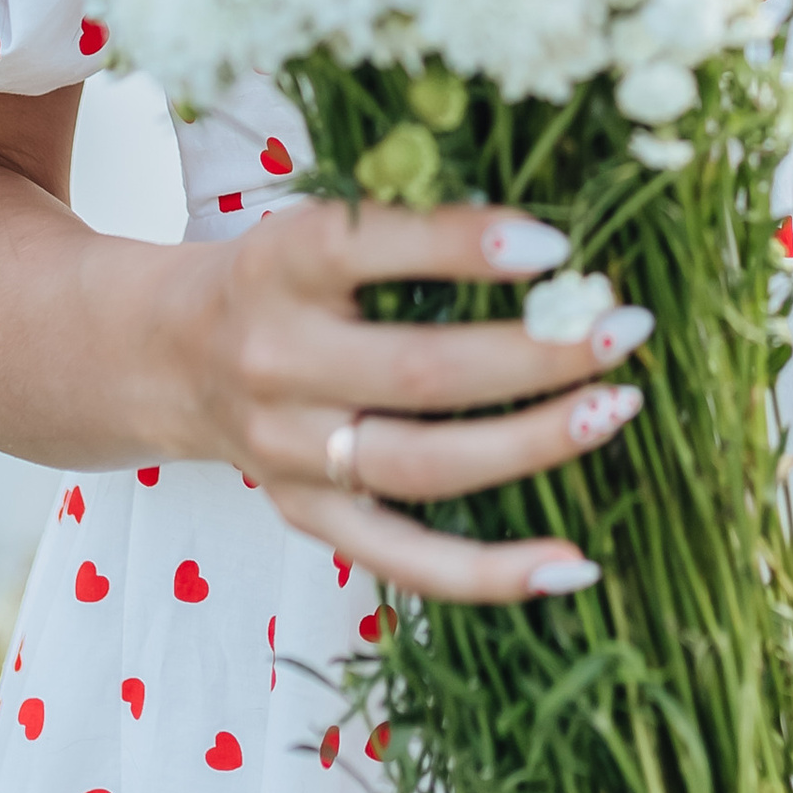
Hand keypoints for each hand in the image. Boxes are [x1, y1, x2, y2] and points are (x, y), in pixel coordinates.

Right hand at [176, 197, 650, 605]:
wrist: (167, 353)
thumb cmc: (282, 273)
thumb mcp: (319, 220)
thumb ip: (409, 219)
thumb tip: (550, 233)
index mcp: (280, 265)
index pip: (371, 248)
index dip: (465, 247)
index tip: (558, 245)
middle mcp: (277, 360)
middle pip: (419, 372)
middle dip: (535, 355)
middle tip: (625, 328)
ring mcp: (290, 452)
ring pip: (423, 466)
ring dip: (533, 443)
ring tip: (618, 408)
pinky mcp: (308, 518)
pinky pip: (407, 560)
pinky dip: (492, 573)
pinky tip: (574, 564)